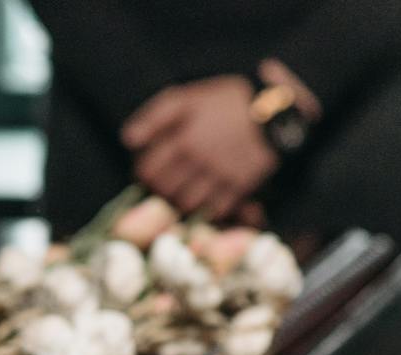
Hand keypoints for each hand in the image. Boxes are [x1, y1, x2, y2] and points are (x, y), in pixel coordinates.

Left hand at [122, 76, 277, 220]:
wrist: (273, 110)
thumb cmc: (225, 102)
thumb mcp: (188, 98)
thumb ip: (155, 116)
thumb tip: (127, 140)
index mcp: (183, 138)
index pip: (148, 170)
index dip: (144, 172)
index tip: (149, 169)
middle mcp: (200, 161)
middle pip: (165, 190)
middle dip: (160, 188)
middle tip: (165, 181)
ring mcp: (220, 177)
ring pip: (186, 204)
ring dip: (180, 201)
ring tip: (183, 190)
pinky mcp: (240, 188)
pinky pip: (214, 211)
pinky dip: (205, 208)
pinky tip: (205, 196)